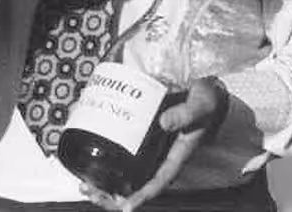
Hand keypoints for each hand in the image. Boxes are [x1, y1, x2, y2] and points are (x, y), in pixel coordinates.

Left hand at [79, 77, 230, 210]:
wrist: (207, 91)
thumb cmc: (206, 101)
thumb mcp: (201, 105)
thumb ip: (186, 113)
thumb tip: (163, 122)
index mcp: (177, 155)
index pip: (158, 182)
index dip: (142, 196)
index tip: (125, 208)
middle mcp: (162, 156)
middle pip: (137, 185)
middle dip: (113, 194)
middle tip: (89, 191)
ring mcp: (152, 148)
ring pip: (128, 175)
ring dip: (107, 183)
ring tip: (84, 185)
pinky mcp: (145, 136)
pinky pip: (126, 155)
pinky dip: (109, 159)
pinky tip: (91, 159)